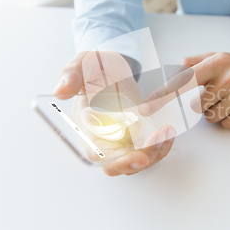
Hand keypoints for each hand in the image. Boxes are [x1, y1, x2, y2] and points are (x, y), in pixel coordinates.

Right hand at [54, 51, 175, 175]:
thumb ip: (71, 76)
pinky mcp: (134, 136)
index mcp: (86, 126)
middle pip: (118, 165)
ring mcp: (119, 140)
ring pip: (136, 162)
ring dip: (154, 153)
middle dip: (140, 160)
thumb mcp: (81, 64)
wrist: (111, 65)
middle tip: (159, 140)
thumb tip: (61, 91)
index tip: (139, 156)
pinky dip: (160, 146)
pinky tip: (168, 132)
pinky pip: (147, 151)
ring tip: (166, 132)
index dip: (117, 160)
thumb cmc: (94, 65)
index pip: (98, 154)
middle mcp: (101, 139)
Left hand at [140, 52, 229, 128]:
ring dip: (216, 112)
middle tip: (219, 93)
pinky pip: (226, 124)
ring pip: (210, 117)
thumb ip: (193, 62)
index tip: (146, 109)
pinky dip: (229, 119)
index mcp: (218, 61)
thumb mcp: (218, 57)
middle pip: (196, 105)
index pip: (184, 80)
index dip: (163, 96)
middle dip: (202, 103)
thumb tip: (172, 72)